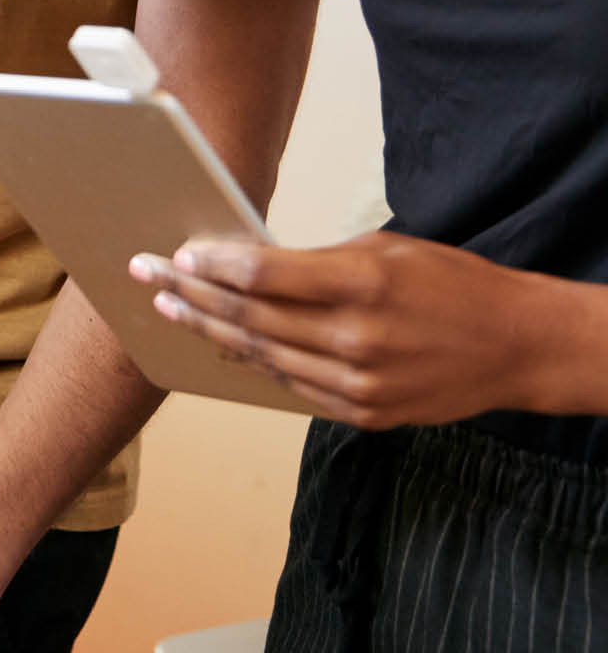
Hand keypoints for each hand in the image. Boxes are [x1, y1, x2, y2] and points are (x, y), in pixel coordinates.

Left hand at [130, 231, 581, 426]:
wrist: (516, 345)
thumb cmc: (450, 283)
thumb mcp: (386, 250)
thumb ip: (316, 263)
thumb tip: (244, 264)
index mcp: (363, 285)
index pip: (264, 276)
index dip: (212, 266)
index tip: (177, 254)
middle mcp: (356, 339)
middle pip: (249, 317)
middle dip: (190, 294)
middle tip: (147, 275)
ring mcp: (359, 384)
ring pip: (262, 356)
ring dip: (209, 332)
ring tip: (171, 310)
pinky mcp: (365, 413)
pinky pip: (293, 386)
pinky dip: (256, 364)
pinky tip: (224, 347)